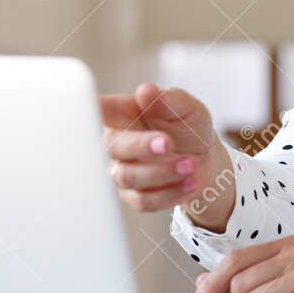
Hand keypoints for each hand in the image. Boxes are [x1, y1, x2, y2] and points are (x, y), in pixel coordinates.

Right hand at [99, 83, 234, 229]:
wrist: (206, 161)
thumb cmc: (188, 128)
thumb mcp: (188, 109)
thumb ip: (169, 100)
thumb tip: (146, 90)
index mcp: (123, 115)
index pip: (98, 109)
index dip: (87, 108)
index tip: (91, 106)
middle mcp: (118, 143)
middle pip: (114, 147)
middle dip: (142, 146)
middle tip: (168, 143)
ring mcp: (123, 170)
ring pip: (128, 177)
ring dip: (162, 172)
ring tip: (190, 164)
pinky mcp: (134, 196)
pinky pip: (143, 201)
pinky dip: (170, 193)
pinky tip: (190, 183)